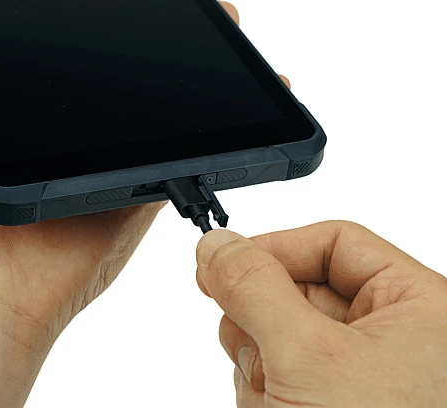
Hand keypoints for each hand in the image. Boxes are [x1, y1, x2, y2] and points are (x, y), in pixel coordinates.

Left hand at [0, 0, 257, 351]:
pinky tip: (233, 86)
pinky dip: (205, 126)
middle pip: (114, 73)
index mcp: (17, 115)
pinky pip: (176, 153)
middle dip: (149, 33)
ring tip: (218, 21)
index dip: (82, 15)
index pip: (57, 50)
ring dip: (187, 66)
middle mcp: (65, 133)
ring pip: (155, 105)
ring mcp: (104, 159)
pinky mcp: (135, 188)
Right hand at [196, 223, 446, 406]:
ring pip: (280, 331)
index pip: (334, 242)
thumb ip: (254, 286)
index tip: (222, 264)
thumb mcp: (306, 358)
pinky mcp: (327, 404)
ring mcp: (358, 376)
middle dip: (263, 318)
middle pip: (299, 287)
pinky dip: (262, 390)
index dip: (275, 247)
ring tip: (275, 400)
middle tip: (250, 343)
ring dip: (259, 361)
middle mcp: (393, 338)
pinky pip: (277, 370)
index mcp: (418, 309)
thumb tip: (216, 243)